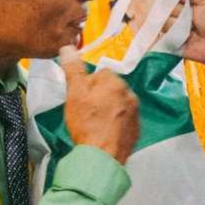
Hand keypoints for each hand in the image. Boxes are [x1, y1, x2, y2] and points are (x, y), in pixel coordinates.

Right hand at [60, 45, 138, 163]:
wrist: (103, 157)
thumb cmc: (87, 124)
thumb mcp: (75, 94)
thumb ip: (73, 70)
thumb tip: (68, 48)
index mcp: (115, 82)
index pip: (100, 74)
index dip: (87, 85)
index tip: (80, 99)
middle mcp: (130, 94)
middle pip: (110, 88)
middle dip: (99, 96)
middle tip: (85, 112)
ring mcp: (135, 113)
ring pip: (118, 104)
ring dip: (108, 109)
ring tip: (94, 124)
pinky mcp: (136, 130)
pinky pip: (124, 120)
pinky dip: (115, 123)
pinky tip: (104, 133)